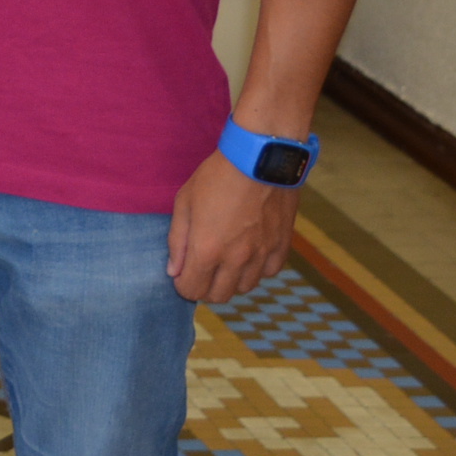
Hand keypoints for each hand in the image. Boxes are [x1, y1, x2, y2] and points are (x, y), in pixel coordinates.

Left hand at [167, 150, 298, 301]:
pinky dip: (257, 269)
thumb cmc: (216, 177)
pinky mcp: (281, 246)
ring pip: (245, 288)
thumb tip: (174, 271)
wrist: (259, 159)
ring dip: (231, 279)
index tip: (183, 272)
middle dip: (205, 287)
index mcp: (207, 249)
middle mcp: (236, 259)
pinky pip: (268, 273)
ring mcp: (261, 254)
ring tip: (225, 258)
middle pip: (219, 296)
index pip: (192, 291)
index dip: (183, 285)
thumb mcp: (185, 202)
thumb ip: (177, 241)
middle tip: (202, 268)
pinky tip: (249, 252)